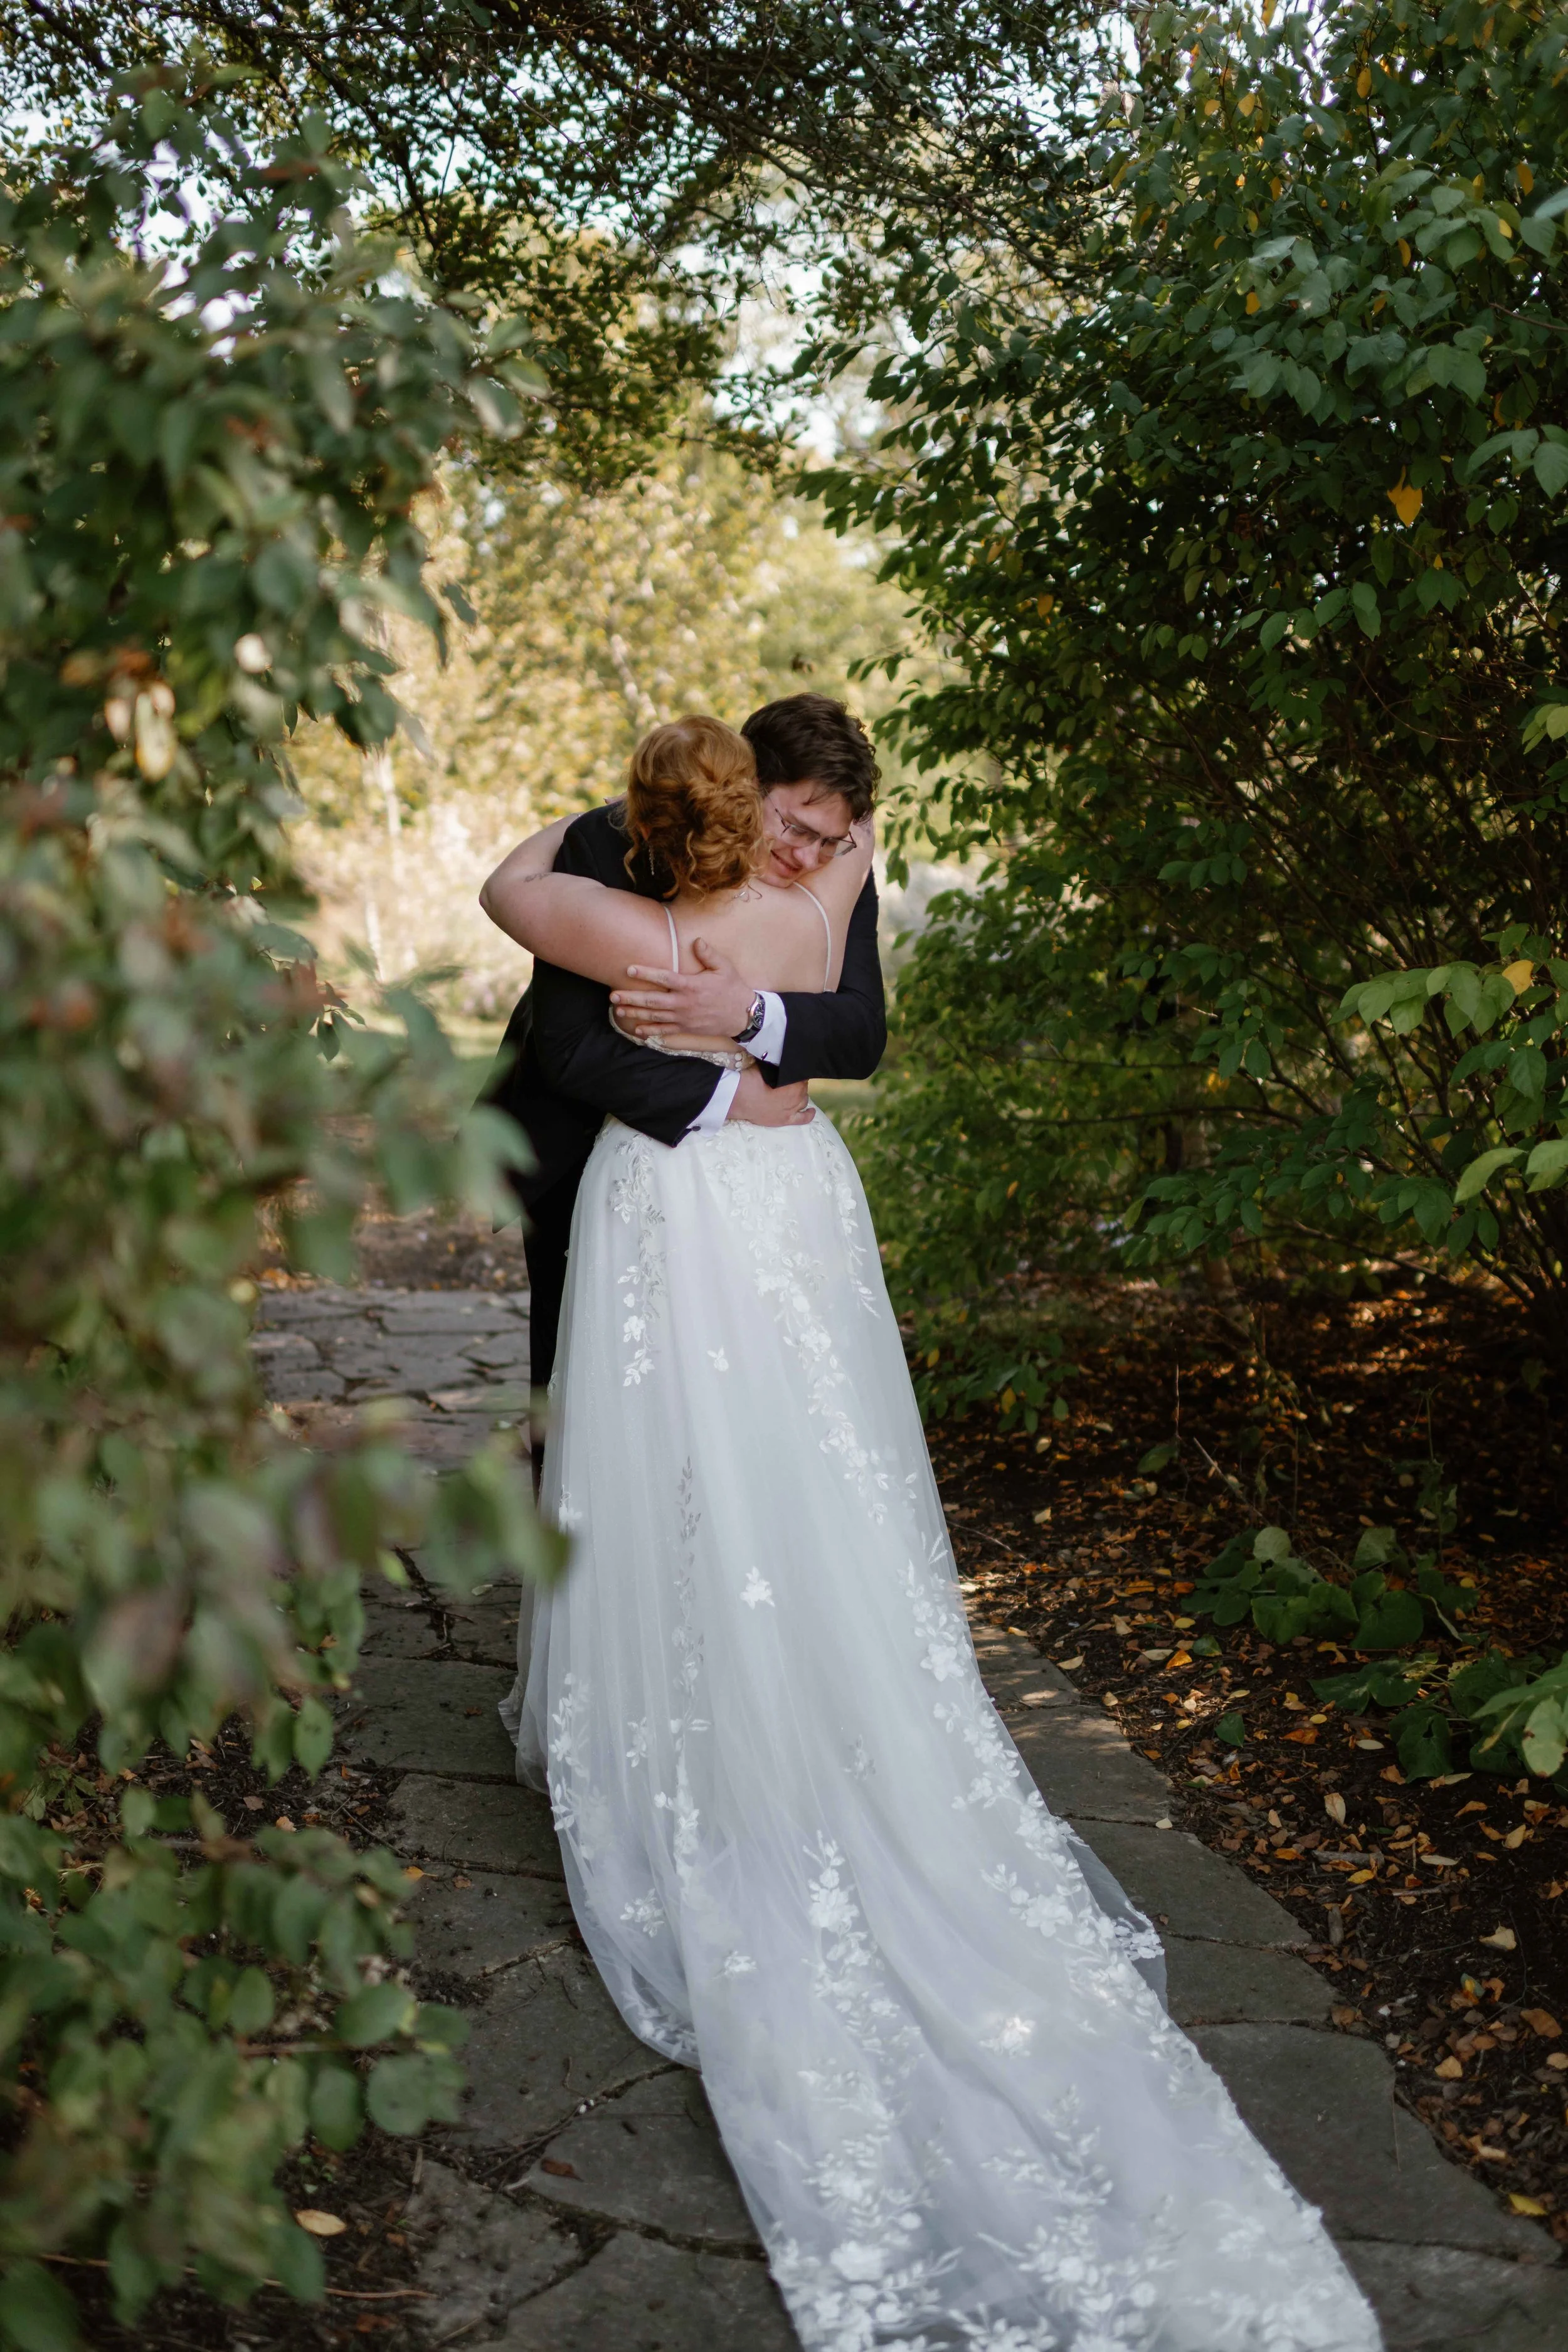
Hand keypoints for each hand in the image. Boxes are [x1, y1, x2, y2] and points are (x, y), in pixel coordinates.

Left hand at [611, 939, 755, 1039]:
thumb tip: (696, 941)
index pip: (664, 978)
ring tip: (617, 1010)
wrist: (744, 1015)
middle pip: (652, 1000)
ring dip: (635, 1013)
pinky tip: (637, 1030)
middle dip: (631, 997)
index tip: (629, 969)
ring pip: (655, 1016)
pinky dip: (650, 1031)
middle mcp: (684, 1003)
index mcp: (691, 986)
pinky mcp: (686, 1029)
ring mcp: (684, 1018)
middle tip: (613, 995)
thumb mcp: (725, 967)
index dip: (645, 973)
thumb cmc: (734, 988)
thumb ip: (708, 954)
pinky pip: (665, 1031)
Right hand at [725, 1069, 813, 1126]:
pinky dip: (809, 1115)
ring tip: (792, 1091)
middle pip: (803, 1087)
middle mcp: (796, 1097)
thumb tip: (780, 1060)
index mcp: (792, 1083)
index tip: (791, 1070)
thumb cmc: (748, 1081)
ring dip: (801, 1095)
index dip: (796, 1072)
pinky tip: (811, 1111)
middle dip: (798, 1083)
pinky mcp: (785, 1120)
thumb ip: (775, 1066)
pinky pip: (802, 1119)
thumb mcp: (763, 1067)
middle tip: (788, 1080)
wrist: (736, 1099)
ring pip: (803, 1100)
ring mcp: (791, 1110)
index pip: (801, 1076)